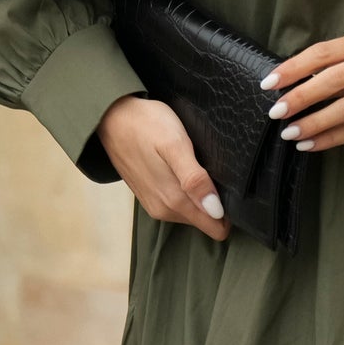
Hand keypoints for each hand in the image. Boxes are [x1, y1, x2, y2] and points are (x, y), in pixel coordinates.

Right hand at [96, 94, 231, 240]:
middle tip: (214, 170)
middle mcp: (164, 210)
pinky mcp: (150, 195)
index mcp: (174, 201)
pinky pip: (179, 202)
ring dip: (200, 194)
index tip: (232, 190)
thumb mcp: (175, 146)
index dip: (229, 212)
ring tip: (199, 165)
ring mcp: (155, 204)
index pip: (215, 227)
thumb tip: (216, 211)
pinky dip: (186, 189)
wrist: (111, 117)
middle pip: (206, 219)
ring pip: (192, 211)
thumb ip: (194, 180)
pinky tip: (184, 168)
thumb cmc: (146, 125)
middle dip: (215, 201)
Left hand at [259, 31, 343, 152]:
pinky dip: (333, 137)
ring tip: (290, 133)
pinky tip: (314, 144)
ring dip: (313, 123)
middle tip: (275, 111)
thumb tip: (301, 79)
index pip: (322, 53)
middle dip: (299, 97)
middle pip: (331, 80)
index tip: (270, 82)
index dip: (293, 68)